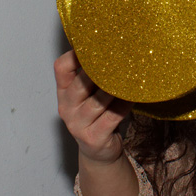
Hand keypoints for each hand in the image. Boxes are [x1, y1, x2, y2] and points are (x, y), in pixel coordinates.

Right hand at [54, 50, 130, 165]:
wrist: (98, 151)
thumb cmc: (97, 115)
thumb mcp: (87, 95)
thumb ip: (92, 77)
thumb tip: (114, 48)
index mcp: (64, 92)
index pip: (61, 67)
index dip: (75, 54)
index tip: (96, 45)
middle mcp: (66, 107)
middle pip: (81, 84)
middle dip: (100, 71)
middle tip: (119, 58)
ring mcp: (78, 125)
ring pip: (98, 101)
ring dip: (115, 88)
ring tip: (130, 76)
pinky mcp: (94, 138)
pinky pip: (112, 116)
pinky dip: (124, 105)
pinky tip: (133, 97)